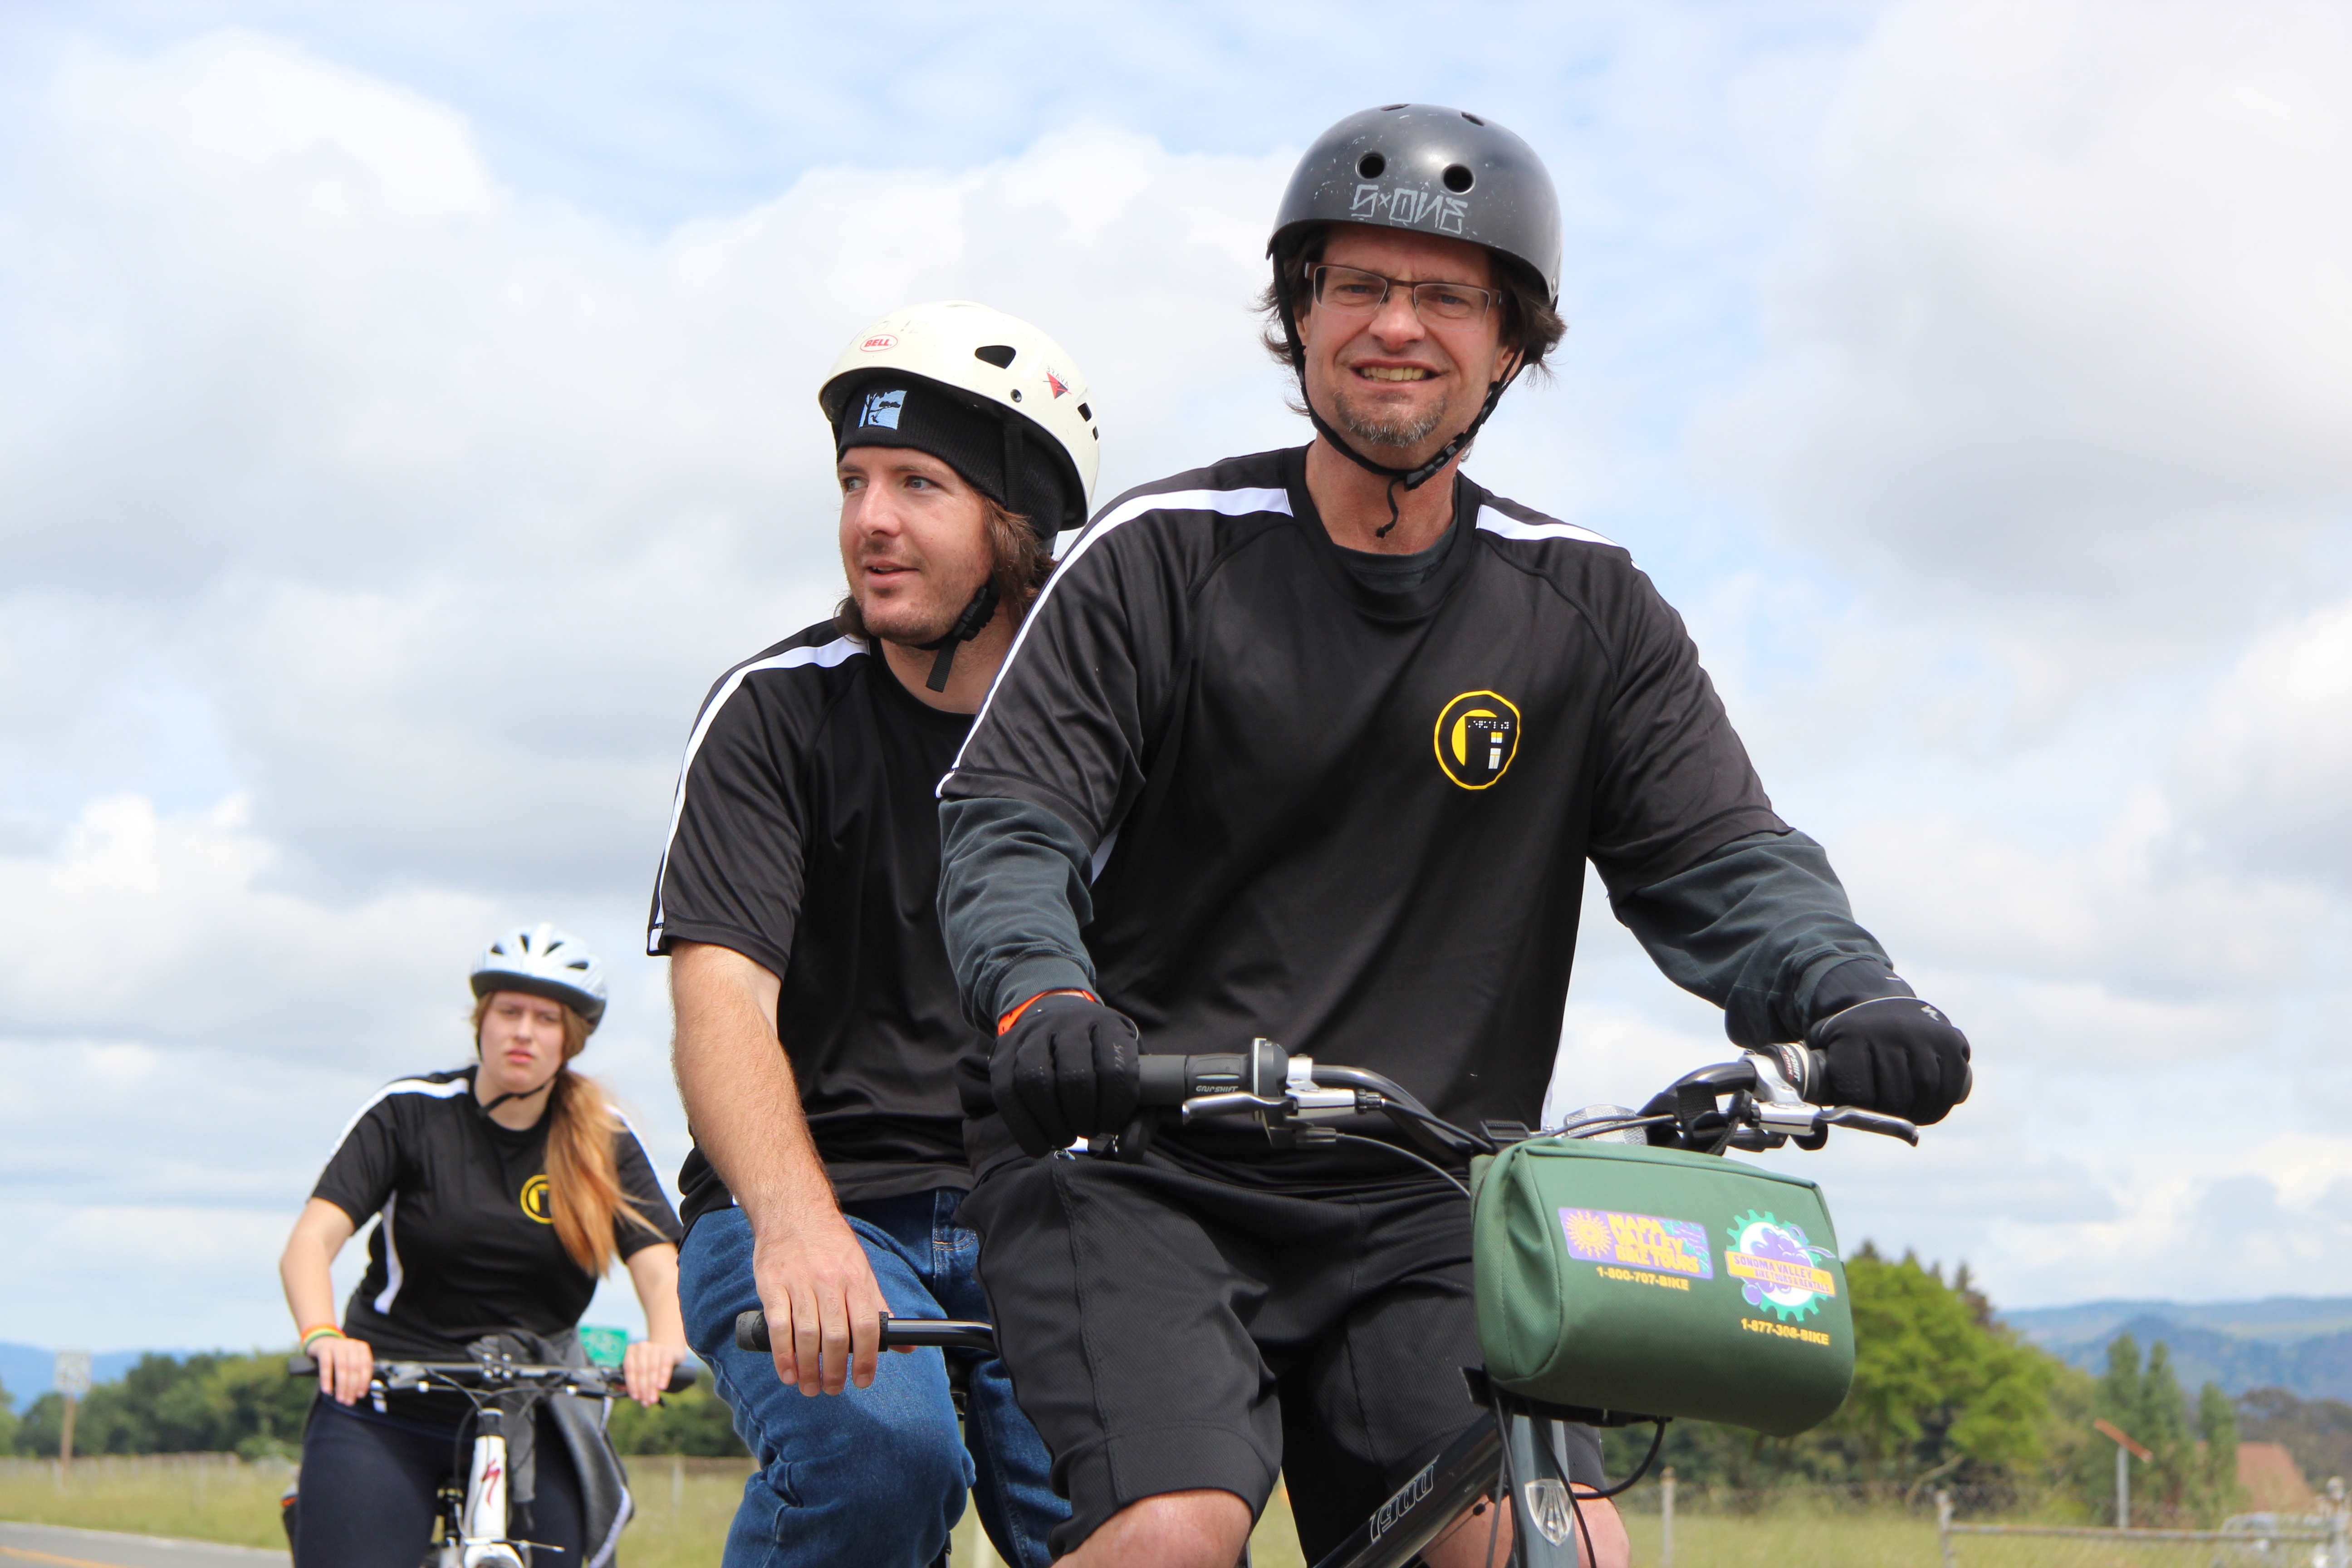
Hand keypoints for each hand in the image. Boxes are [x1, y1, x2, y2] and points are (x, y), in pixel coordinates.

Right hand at [313, 1334, 374, 1405]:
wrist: (322, 1342)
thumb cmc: (340, 1356)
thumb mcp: (351, 1360)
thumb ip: (356, 1372)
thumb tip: (358, 1393)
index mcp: (362, 1348)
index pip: (366, 1366)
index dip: (364, 1382)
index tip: (360, 1395)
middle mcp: (352, 1345)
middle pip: (354, 1368)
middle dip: (352, 1387)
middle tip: (348, 1400)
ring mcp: (338, 1345)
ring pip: (342, 1367)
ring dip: (342, 1386)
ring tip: (340, 1398)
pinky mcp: (324, 1348)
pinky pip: (326, 1365)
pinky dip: (327, 1379)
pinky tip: (327, 1390)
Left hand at [620, 1339, 686, 1407]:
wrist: (667, 1351)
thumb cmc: (649, 1363)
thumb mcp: (638, 1368)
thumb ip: (630, 1379)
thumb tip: (620, 1389)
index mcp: (631, 1351)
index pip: (629, 1369)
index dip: (632, 1385)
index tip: (635, 1397)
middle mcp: (642, 1347)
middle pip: (641, 1370)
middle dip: (643, 1389)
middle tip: (646, 1402)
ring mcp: (655, 1347)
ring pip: (652, 1369)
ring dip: (652, 1387)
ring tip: (653, 1399)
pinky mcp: (667, 1350)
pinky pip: (665, 1365)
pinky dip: (663, 1377)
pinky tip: (661, 1387)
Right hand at [750, 1214, 890, 1396]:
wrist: (794, 1212)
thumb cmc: (831, 1246)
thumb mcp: (861, 1270)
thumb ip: (878, 1307)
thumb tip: (906, 1344)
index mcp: (855, 1279)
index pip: (866, 1325)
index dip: (866, 1358)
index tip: (863, 1380)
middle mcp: (829, 1282)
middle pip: (835, 1336)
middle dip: (835, 1370)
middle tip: (832, 1389)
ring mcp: (799, 1283)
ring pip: (806, 1335)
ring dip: (809, 1368)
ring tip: (811, 1387)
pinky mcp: (772, 1285)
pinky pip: (778, 1326)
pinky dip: (782, 1354)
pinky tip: (788, 1372)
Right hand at [990, 993, 1140, 1157]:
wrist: (1060, 1019)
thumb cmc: (1102, 1059)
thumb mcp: (1130, 1076)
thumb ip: (1139, 1117)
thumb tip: (1129, 1153)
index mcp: (1108, 1025)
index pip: (1114, 1069)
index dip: (1115, 1107)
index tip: (1113, 1125)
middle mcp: (1069, 1021)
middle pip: (1074, 1076)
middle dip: (1082, 1117)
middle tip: (1089, 1132)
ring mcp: (1032, 1032)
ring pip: (1034, 1080)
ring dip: (1051, 1123)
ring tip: (1065, 1139)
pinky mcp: (1004, 1049)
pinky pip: (1006, 1090)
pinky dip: (1022, 1126)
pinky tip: (1039, 1143)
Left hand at [1807, 997, 1971, 1124]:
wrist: (1875, 1003)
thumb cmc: (1846, 1042)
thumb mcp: (1822, 1056)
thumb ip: (1816, 1095)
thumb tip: (1816, 1140)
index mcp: (1851, 1035)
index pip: (1859, 1094)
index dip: (1859, 1111)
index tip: (1857, 1109)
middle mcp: (1889, 1030)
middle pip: (1896, 1095)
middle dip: (1891, 1116)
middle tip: (1887, 1119)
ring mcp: (1923, 1033)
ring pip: (1927, 1089)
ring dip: (1920, 1113)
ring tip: (1909, 1117)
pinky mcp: (1949, 1038)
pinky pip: (1953, 1081)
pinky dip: (1943, 1102)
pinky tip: (1930, 1107)